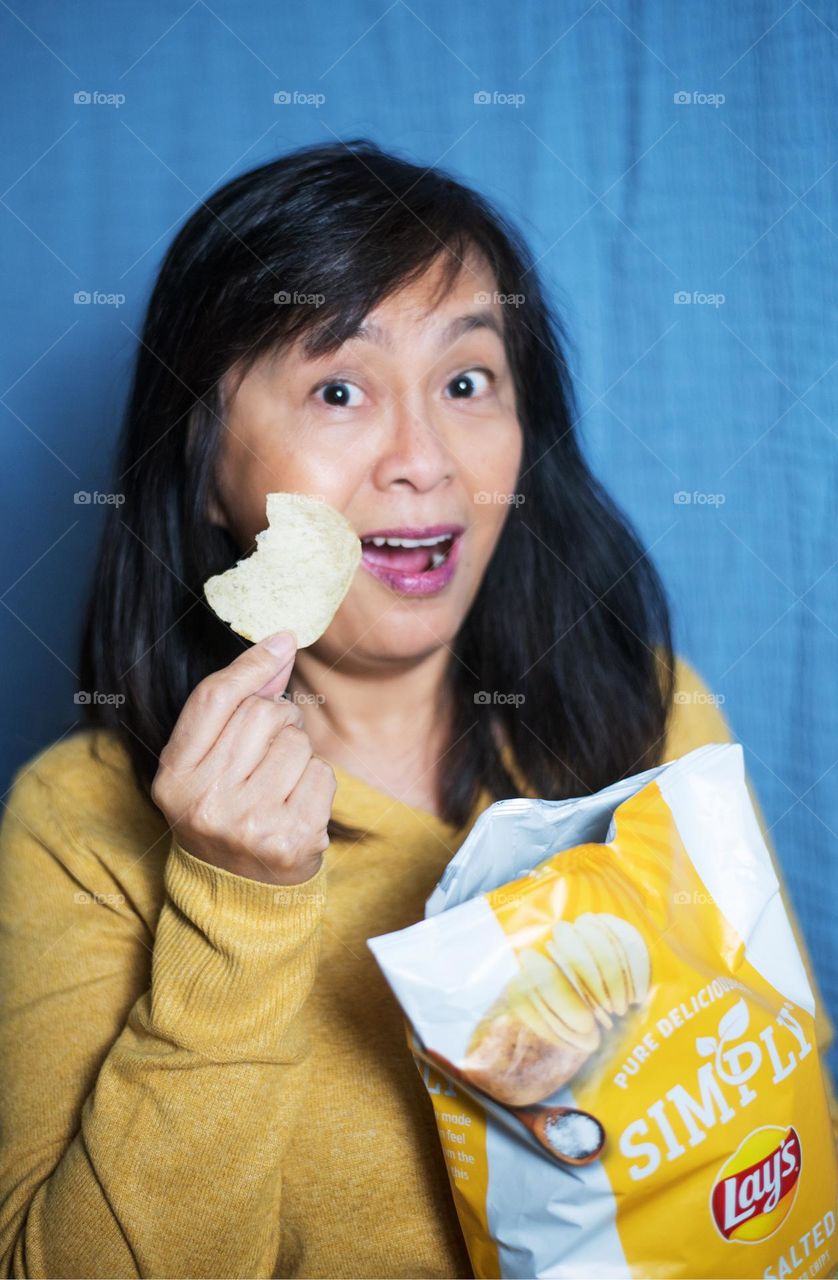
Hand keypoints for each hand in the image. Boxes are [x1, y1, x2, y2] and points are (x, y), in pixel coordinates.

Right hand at [151, 633, 335, 884]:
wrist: (241, 895)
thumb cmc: (227, 813)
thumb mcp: (209, 764)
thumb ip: (235, 708)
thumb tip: (278, 647)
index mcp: (174, 777)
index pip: (214, 700)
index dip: (251, 664)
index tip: (282, 641)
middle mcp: (205, 801)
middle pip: (262, 714)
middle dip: (279, 721)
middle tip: (270, 752)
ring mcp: (248, 823)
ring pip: (297, 742)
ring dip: (299, 754)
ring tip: (281, 785)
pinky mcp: (291, 839)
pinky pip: (322, 774)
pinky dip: (317, 783)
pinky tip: (298, 807)